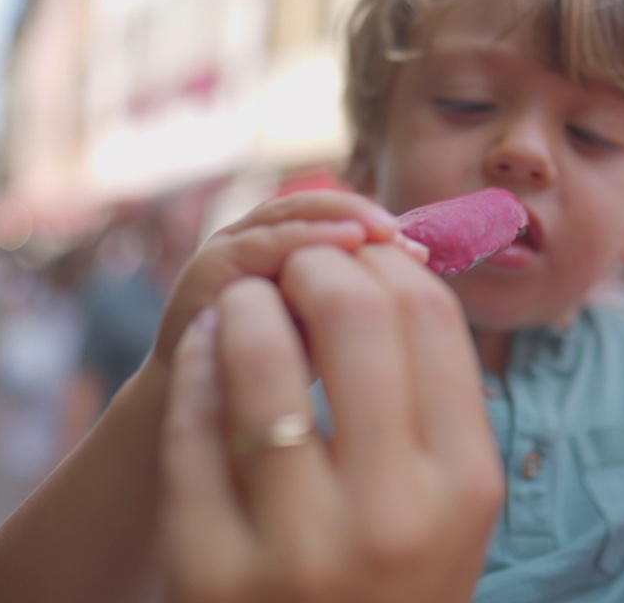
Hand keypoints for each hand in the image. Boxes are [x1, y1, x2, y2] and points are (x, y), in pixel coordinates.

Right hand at [152, 191, 427, 370]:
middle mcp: (259, 239)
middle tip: (401, 235)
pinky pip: (254, 245)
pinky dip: (296, 241)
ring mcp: (230, 249)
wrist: (199, 416)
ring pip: (285, 215)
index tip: (423, 253)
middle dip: (362, 215)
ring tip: (375, 232)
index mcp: (291, 250)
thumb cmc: (275, 378)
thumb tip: (423, 270)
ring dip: (333, 218)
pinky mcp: (207, 271)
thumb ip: (363, 304)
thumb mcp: (330, 336)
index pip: (339, 218)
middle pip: (314, 206)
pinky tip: (335, 248)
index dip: (381, 227)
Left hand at [160, 243, 502, 601]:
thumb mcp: (449, 507)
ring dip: (248, 305)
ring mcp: (297, 548)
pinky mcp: (210, 569)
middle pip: (354, 317)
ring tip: (246, 303)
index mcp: (465, 487)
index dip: (386, 261)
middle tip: (297, 267)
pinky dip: (198, 367)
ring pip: (260, 359)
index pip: (428, 316)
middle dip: (316, 266)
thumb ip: (434, 399)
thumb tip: (391, 264)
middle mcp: (390, 515)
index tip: (358, 257)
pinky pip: (193, 425)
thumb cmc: (395, 581)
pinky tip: (208, 353)